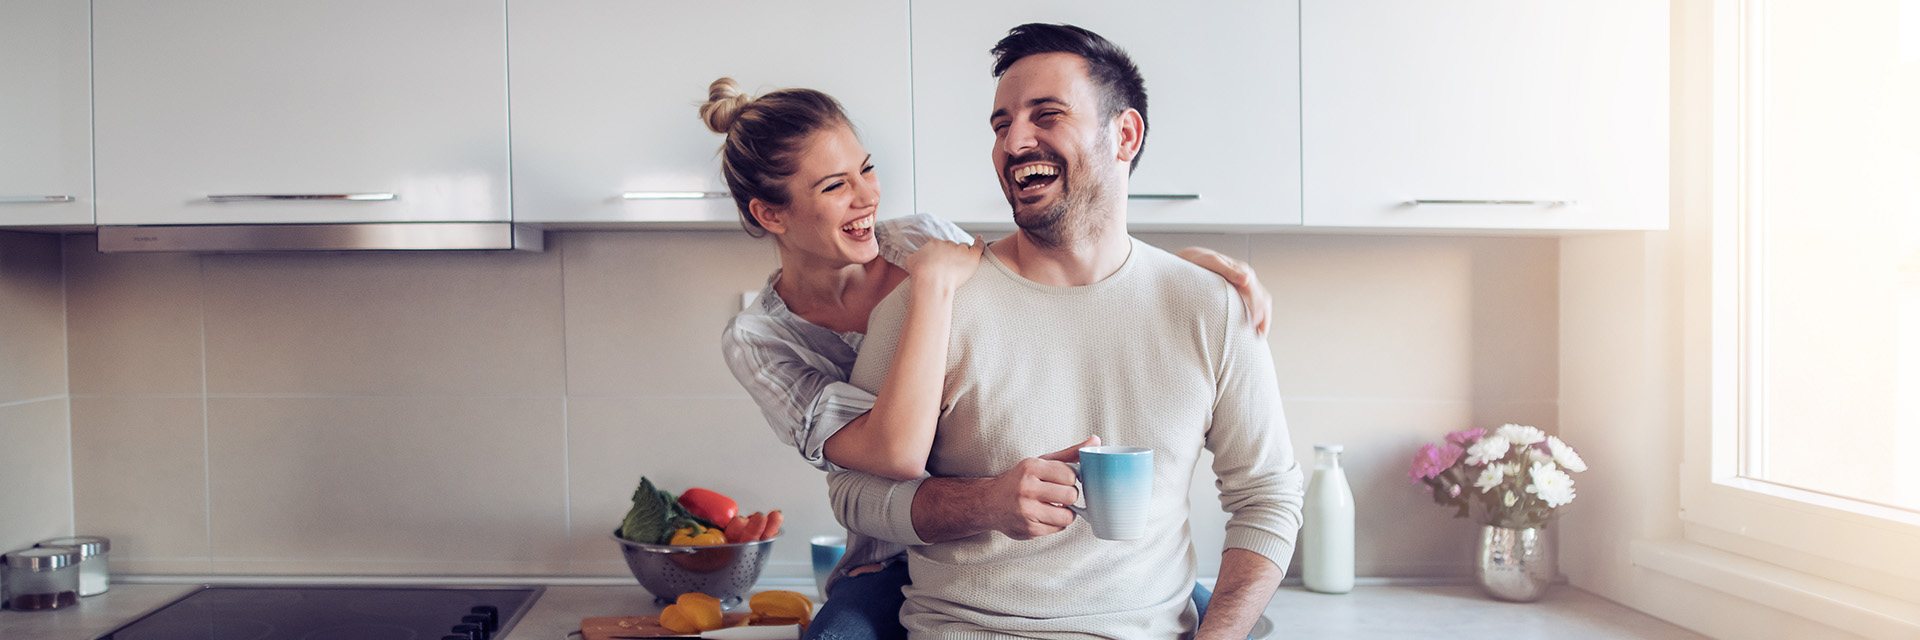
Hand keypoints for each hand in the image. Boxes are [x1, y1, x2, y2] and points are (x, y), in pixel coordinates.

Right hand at [905, 235, 984, 295]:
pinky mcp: (971, 257)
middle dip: (951, 257)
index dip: (941, 257)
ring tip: (960, 267)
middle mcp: (948, 243)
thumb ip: (914, 257)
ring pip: (964, 249)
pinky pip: (978, 246)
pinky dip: (980, 243)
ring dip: (963, 255)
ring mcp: (961, 249)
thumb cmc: (920, 274)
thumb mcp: (910, 261)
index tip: (940, 265)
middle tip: (948, 270)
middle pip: (952, 247)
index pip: (940, 247)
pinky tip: (980, 240)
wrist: (931, 281)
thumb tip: (914, 258)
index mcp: (934, 243)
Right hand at [985, 435, 1099, 539]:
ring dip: (1066, 512)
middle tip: (1060, 494)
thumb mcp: (1041, 462)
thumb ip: (1069, 454)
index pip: (1070, 475)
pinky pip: (1058, 529)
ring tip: (1055, 506)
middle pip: (1071, 495)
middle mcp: (1027, 488)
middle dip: (1069, 496)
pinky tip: (1045, 516)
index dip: (1071, 479)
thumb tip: (1096, 440)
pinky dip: (1056, 523)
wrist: (989, 503)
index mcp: (1031, 467)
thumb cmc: (1021, 480)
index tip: (1063, 480)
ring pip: (1067, 516)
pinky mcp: (1029, 529)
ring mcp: (1027, 510)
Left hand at [1177, 246, 1270, 337]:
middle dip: (1264, 316)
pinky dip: (1259, 314)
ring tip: (1261, 334)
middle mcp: (1247, 277)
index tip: (1255, 322)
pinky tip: (1255, 326)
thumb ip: (1230, 271)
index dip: (1257, 307)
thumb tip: (1247, 279)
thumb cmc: (1200, 262)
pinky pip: (1255, 302)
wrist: (1193, 259)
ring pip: (1262, 301)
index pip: (1255, 291)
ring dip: (1264, 317)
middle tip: (1261, 334)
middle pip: (1263, 298)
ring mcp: (1246, 283)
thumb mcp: (1213, 263)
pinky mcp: (1242, 289)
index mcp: (1242, 270)